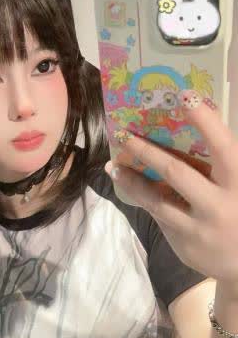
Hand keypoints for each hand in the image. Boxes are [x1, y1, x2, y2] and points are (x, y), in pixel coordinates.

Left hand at [105, 89, 237, 284]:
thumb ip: (222, 164)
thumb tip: (195, 124)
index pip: (222, 145)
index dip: (204, 120)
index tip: (184, 94)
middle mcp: (220, 205)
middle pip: (177, 173)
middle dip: (148, 151)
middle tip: (125, 134)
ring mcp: (198, 227)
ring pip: (156, 199)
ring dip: (132, 179)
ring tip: (115, 164)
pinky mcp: (182, 243)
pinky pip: (157, 214)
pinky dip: (140, 196)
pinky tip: (126, 181)